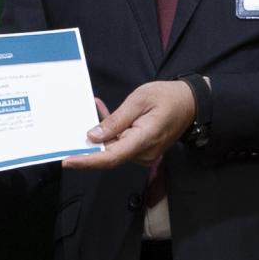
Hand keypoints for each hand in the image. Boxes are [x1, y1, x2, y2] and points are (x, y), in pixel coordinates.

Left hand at [61, 81, 195, 169]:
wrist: (191, 103)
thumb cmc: (167, 97)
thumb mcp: (138, 101)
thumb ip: (116, 120)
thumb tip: (93, 137)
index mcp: (144, 140)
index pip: (111, 157)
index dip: (87, 161)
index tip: (68, 161)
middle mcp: (144, 153)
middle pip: (110, 153)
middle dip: (91, 141)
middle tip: (76, 124)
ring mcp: (144, 153)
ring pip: (114, 147)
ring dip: (102, 131)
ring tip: (97, 107)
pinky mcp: (143, 150)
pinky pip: (121, 143)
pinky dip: (111, 130)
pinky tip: (104, 113)